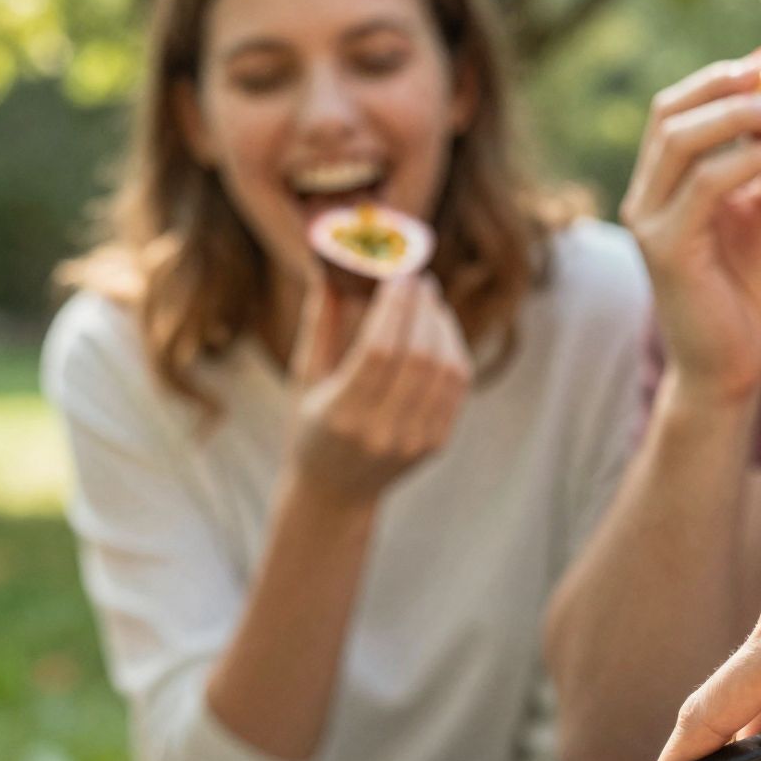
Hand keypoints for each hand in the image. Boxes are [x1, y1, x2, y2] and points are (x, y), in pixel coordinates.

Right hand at [288, 270, 471, 504]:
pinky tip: (440, 332)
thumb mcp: (303, 380)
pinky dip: (454, 351)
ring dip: (442, 326)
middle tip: (420, 280)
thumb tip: (331, 266)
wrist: (334, 494)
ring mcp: (413, 442)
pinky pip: (457, 388)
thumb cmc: (311, 428)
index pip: (379, 351)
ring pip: (444, 370)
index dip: (394, 307)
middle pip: (417, 357)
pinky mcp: (435, 444)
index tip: (399, 275)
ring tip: (430, 303)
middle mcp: (380, 432)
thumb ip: (319, 324)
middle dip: (422, 310)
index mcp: (341, 416)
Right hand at [622, 59, 760, 402]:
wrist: (735, 367)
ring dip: (738, 112)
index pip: (687, 105)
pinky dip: (750, 159)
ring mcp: (650, 221)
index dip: (735, 72)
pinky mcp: (664, 249)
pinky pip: (705, 184)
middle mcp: (648, 195)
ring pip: (680, 138)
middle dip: (726, 80)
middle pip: (670, 109)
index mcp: (669, 181)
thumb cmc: (751, 296)